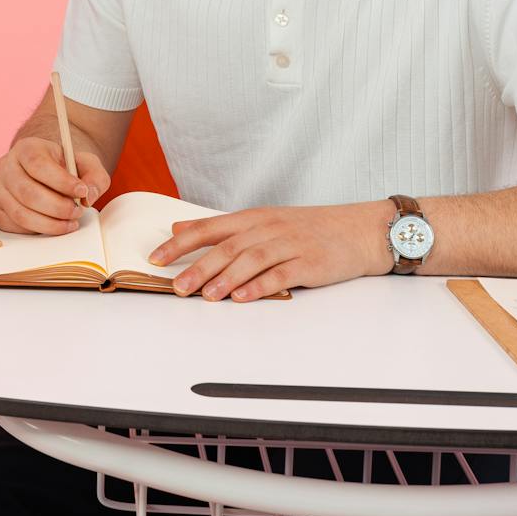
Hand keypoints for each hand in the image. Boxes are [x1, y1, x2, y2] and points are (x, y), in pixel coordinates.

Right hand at [0, 135, 110, 235]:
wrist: (46, 173)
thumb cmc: (65, 168)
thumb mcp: (86, 164)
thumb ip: (94, 176)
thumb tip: (88, 196)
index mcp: (26, 148)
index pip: (38, 164)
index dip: (61, 181)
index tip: (82, 191)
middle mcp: (6, 166)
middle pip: (28, 193)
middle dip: (58, 208)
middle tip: (78, 212)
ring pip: (21, 213)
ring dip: (50, 224)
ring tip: (70, 222)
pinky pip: (15, 226)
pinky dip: (37, 230)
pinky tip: (53, 224)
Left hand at [148, 200, 393, 300]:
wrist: (361, 229)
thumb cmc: (310, 228)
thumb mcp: (264, 220)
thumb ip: (223, 228)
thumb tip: (180, 228)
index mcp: (253, 218)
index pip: (208, 228)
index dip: (180, 243)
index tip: (155, 258)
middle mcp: (268, 228)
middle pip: (226, 247)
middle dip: (198, 267)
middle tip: (176, 287)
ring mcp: (290, 244)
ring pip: (251, 260)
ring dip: (226, 279)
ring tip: (206, 296)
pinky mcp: (310, 262)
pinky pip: (282, 274)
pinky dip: (261, 286)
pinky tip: (245, 297)